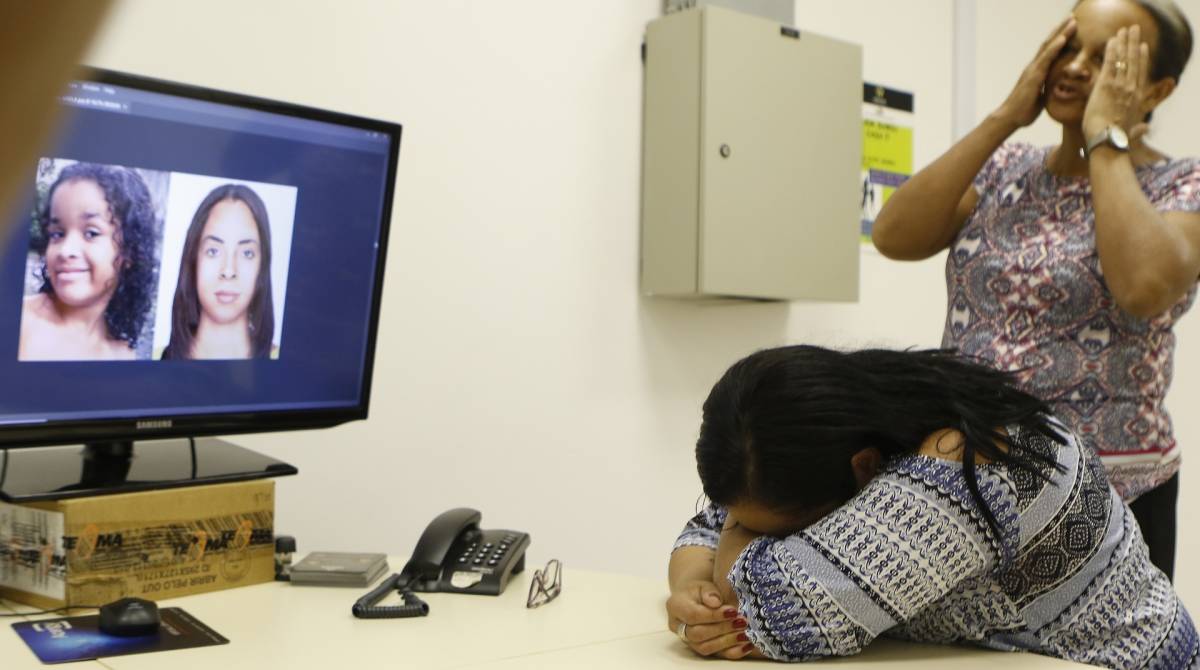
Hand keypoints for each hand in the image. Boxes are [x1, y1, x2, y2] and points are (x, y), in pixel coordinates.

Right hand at [665, 579, 752, 658]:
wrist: (695, 601)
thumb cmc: (699, 592)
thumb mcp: (703, 585)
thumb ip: (709, 592)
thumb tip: (716, 603)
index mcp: (675, 607)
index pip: (693, 615)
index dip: (714, 615)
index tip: (733, 611)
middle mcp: (677, 626)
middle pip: (698, 634)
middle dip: (722, 629)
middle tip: (742, 622)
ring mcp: (687, 641)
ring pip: (705, 647)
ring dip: (727, 642)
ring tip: (745, 633)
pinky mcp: (699, 649)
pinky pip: (715, 655)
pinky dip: (732, 652)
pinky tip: (746, 646)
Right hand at [995, 16, 1076, 127]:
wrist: (1009, 118)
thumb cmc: (1024, 111)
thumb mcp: (1041, 98)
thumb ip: (1048, 89)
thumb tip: (1056, 89)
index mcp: (1037, 72)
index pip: (1051, 51)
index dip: (1061, 39)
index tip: (1071, 27)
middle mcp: (1034, 67)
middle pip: (1049, 44)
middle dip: (1061, 30)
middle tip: (1073, 17)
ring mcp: (1033, 70)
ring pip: (1048, 47)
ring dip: (1061, 33)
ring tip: (1072, 21)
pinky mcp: (1033, 76)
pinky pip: (1045, 59)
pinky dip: (1054, 47)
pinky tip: (1063, 38)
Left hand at [1083, 24, 1149, 139]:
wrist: (1107, 141)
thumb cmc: (1117, 140)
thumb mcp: (1131, 132)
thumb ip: (1138, 129)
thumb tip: (1144, 129)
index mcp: (1137, 98)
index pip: (1141, 73)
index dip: (1142, 58)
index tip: (1143, 47)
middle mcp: (1131, 88)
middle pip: (1134, 60)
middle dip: (1134, 43)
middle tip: (1134, 30)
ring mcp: (1119, 85)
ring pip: (1123, 58)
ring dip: (1124, 42)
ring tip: (1124, 30)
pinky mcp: (1106, 85)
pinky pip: (1110, 63)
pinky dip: (1111, 51)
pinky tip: (1111, 41)